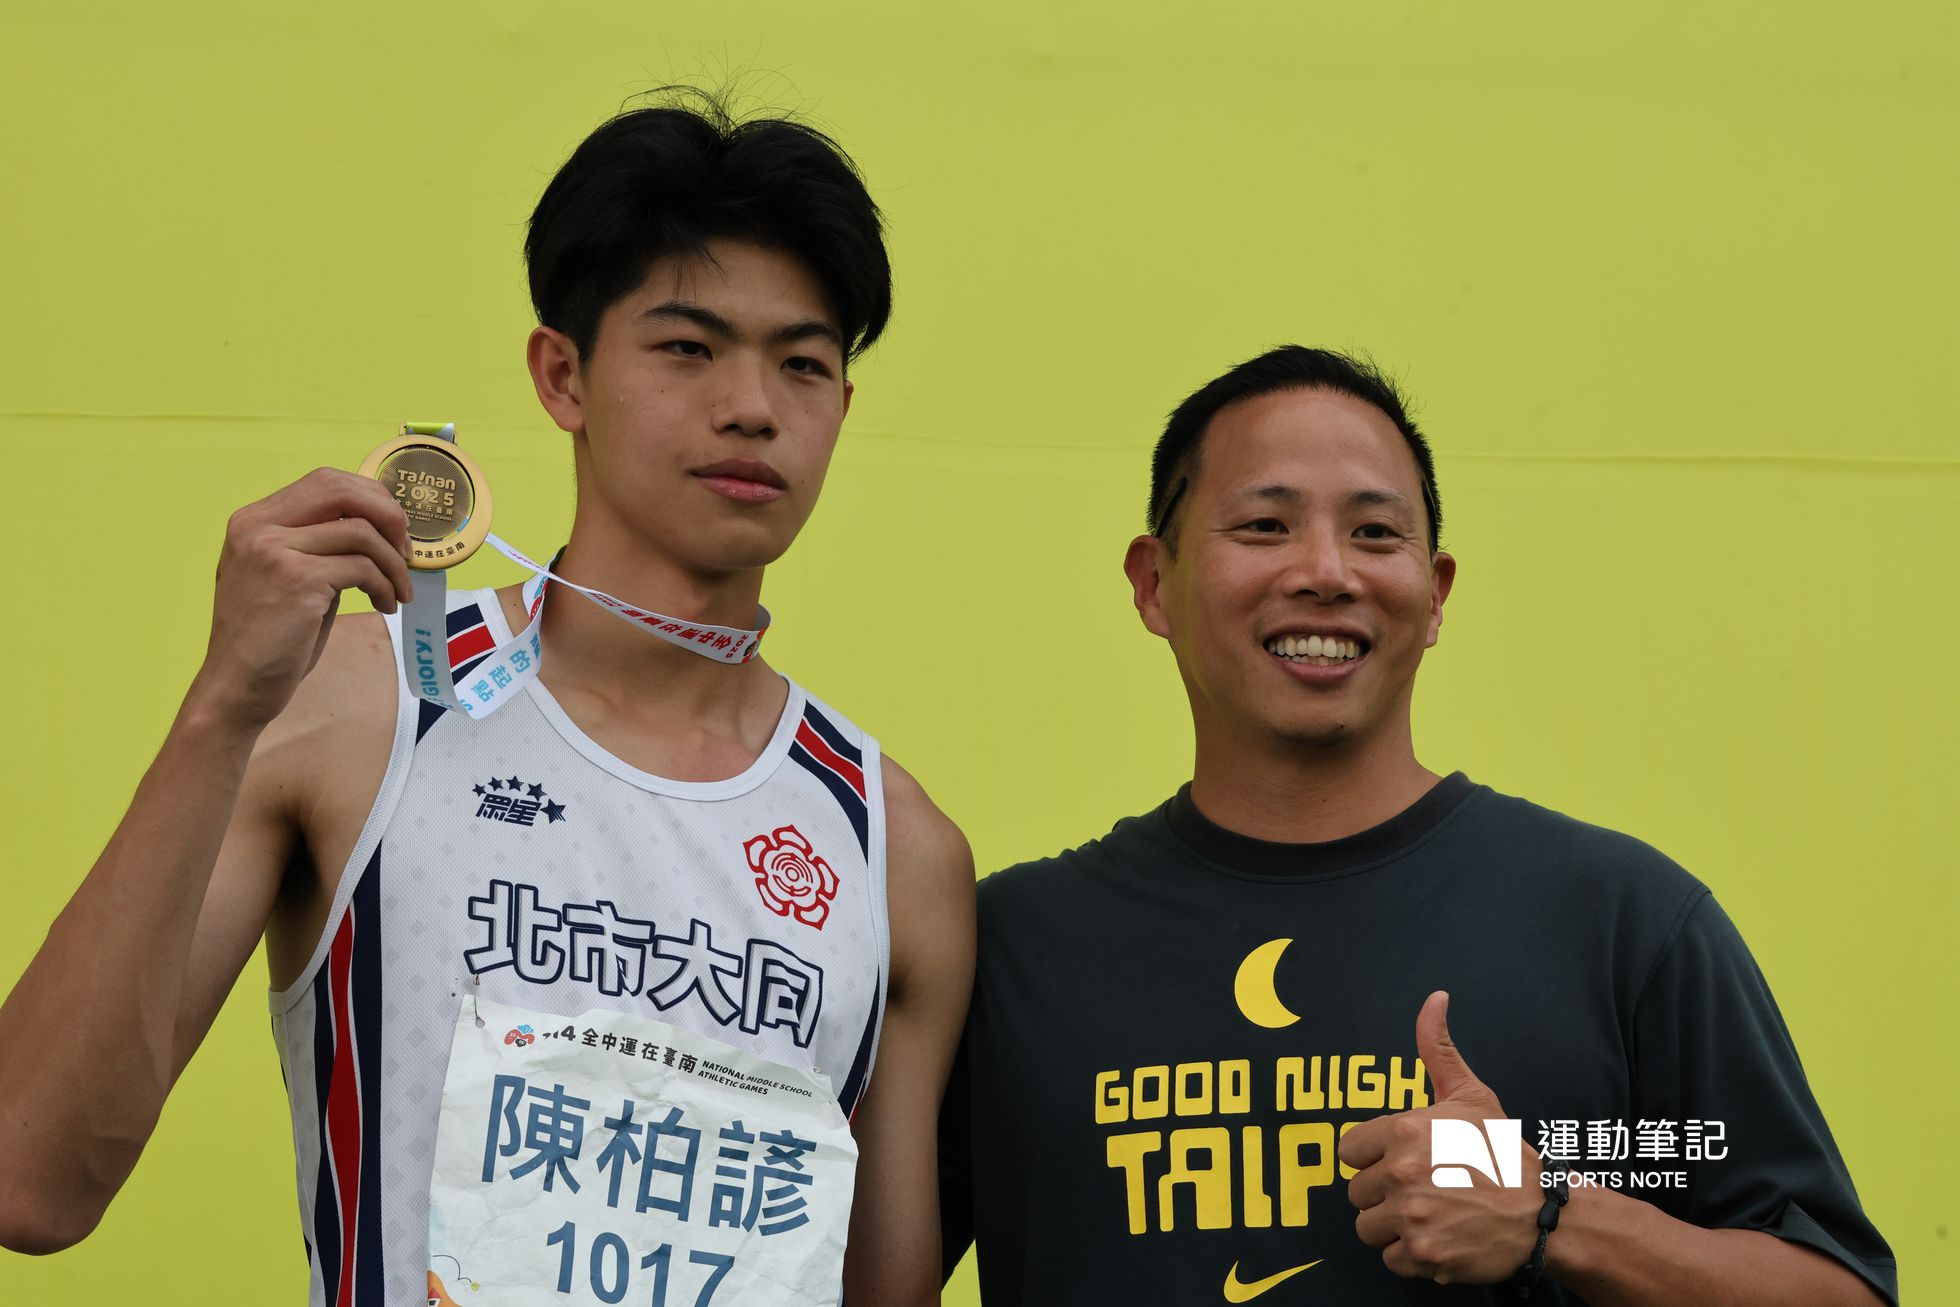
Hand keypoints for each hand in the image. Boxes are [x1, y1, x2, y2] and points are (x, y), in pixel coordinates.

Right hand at [187, 468, 413, 731]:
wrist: (237, 685)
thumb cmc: (268, 636)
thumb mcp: (288, 575)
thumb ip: (319, 544)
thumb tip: (378, 526)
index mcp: (253, 520)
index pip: (325, 481)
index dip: (370, 498)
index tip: (393, 528)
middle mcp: (258, 527)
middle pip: (342, 491)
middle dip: (388, 515)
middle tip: (406, 549)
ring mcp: (274, 551)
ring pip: (361, 532)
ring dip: (394, 563)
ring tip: (398, 590)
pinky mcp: (297, 580)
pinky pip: (362, 568)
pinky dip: (385, 585)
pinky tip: (386, 605)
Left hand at [1338, 991, 1542, 1284]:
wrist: (1544, 1213)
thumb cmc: (1502, 1153)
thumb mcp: (1470, 1095)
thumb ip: (1437, 1048)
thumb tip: (1435, 998)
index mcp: (1404, 1131)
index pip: (1349, 1151)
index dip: (1373, 1157)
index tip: (1402, 1161)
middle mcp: (1402, 1174)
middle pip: (1356, 1193)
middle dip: (1383, 1194)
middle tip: (1422, 1191)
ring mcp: (1412, 1217)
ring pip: (1368, 1228)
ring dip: (1393, 1226)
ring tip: (1429, 1214)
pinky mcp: (1423, 1254)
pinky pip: (1391, 1258)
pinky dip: (1411, 1255)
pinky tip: (1439, 1238)